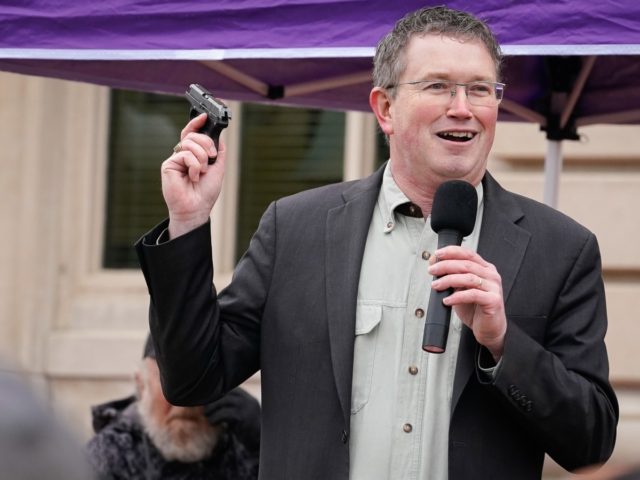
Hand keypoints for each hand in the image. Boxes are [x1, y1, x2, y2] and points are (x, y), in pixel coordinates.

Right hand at [161, 113, 226, 237]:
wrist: (197, 208)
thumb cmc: (205, 192)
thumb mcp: (218, 168)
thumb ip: (219, 151)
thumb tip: (219, 136)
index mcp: (193, 155)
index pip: (192, 134)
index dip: (196, 123)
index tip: (205, 116)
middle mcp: (183, 155)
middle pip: (193, 136)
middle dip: (206, 143)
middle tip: (211, 157)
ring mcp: (175, 159)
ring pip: (189, 143)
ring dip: (201, 157)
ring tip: (202, 171)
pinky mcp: (168, 165)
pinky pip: (184, 154)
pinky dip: (194, 165)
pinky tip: (193, 176)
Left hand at [204, 388, 259, 453]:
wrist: (258, 441)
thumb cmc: (246, 428)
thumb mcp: (241, 414)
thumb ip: (232, 406)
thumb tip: (212, 403)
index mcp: (247, 397)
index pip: (230, 389)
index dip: (218, 393)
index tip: (207, 399)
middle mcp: (247, 399)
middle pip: (226, 392)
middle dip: (213, 399)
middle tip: (204, 407)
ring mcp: (245, 407)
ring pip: (225, 400)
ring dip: (212, 407)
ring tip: (206, 415)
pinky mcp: (242, 417)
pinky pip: (225, 413)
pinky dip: (216, 417)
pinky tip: (212, 422)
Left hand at [428, 246, 506, 360]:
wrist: (488, 329)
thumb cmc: (474, 308)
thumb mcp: (459, 288)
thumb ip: (450, 275)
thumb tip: (433, 261)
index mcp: (485, 268)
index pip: (468, 254)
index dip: (452, 252)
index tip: (437, 254)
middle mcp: (491, 275)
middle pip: (466, 264)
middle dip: (446, 266)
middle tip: (432, 271)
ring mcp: (494, 287)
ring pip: (468, 278)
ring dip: (449, 280)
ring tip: (436, 286)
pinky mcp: (493, 300)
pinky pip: (472, 295)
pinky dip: (457, 297)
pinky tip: (447, 301)